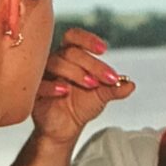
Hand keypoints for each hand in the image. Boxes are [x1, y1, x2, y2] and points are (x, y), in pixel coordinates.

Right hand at [32, 27, 135, 146]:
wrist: (65, 128)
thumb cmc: (80, 106)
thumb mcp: (101, 96)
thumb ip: (114, 89)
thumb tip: (131, 85)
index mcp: (69, 56)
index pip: (74, 37)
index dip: (88, 39)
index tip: (104, 49)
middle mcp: (55, 61)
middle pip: (69, 52)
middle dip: (91, 64)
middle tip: (107, 78)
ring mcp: (43, 75)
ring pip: (55, 62)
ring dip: (76, 72)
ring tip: (91, 85)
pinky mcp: (34, 91)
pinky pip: (40, 83)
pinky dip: (53, 86)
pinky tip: (65, 91)